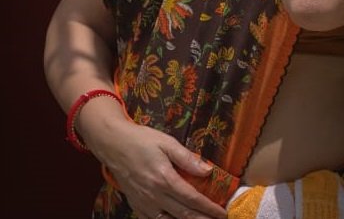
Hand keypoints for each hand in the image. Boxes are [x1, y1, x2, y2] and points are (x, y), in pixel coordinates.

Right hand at [95, 120, 226, 218]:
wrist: (113, 144)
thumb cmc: (142, 140)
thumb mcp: (167, 142)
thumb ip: (187, 158)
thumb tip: (207, 170)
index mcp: (165, 179)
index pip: (192, 199)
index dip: (209, 208)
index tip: (222, 213)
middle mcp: (155, 195)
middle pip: (183, 214)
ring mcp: (144, 203)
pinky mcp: (136, 205)